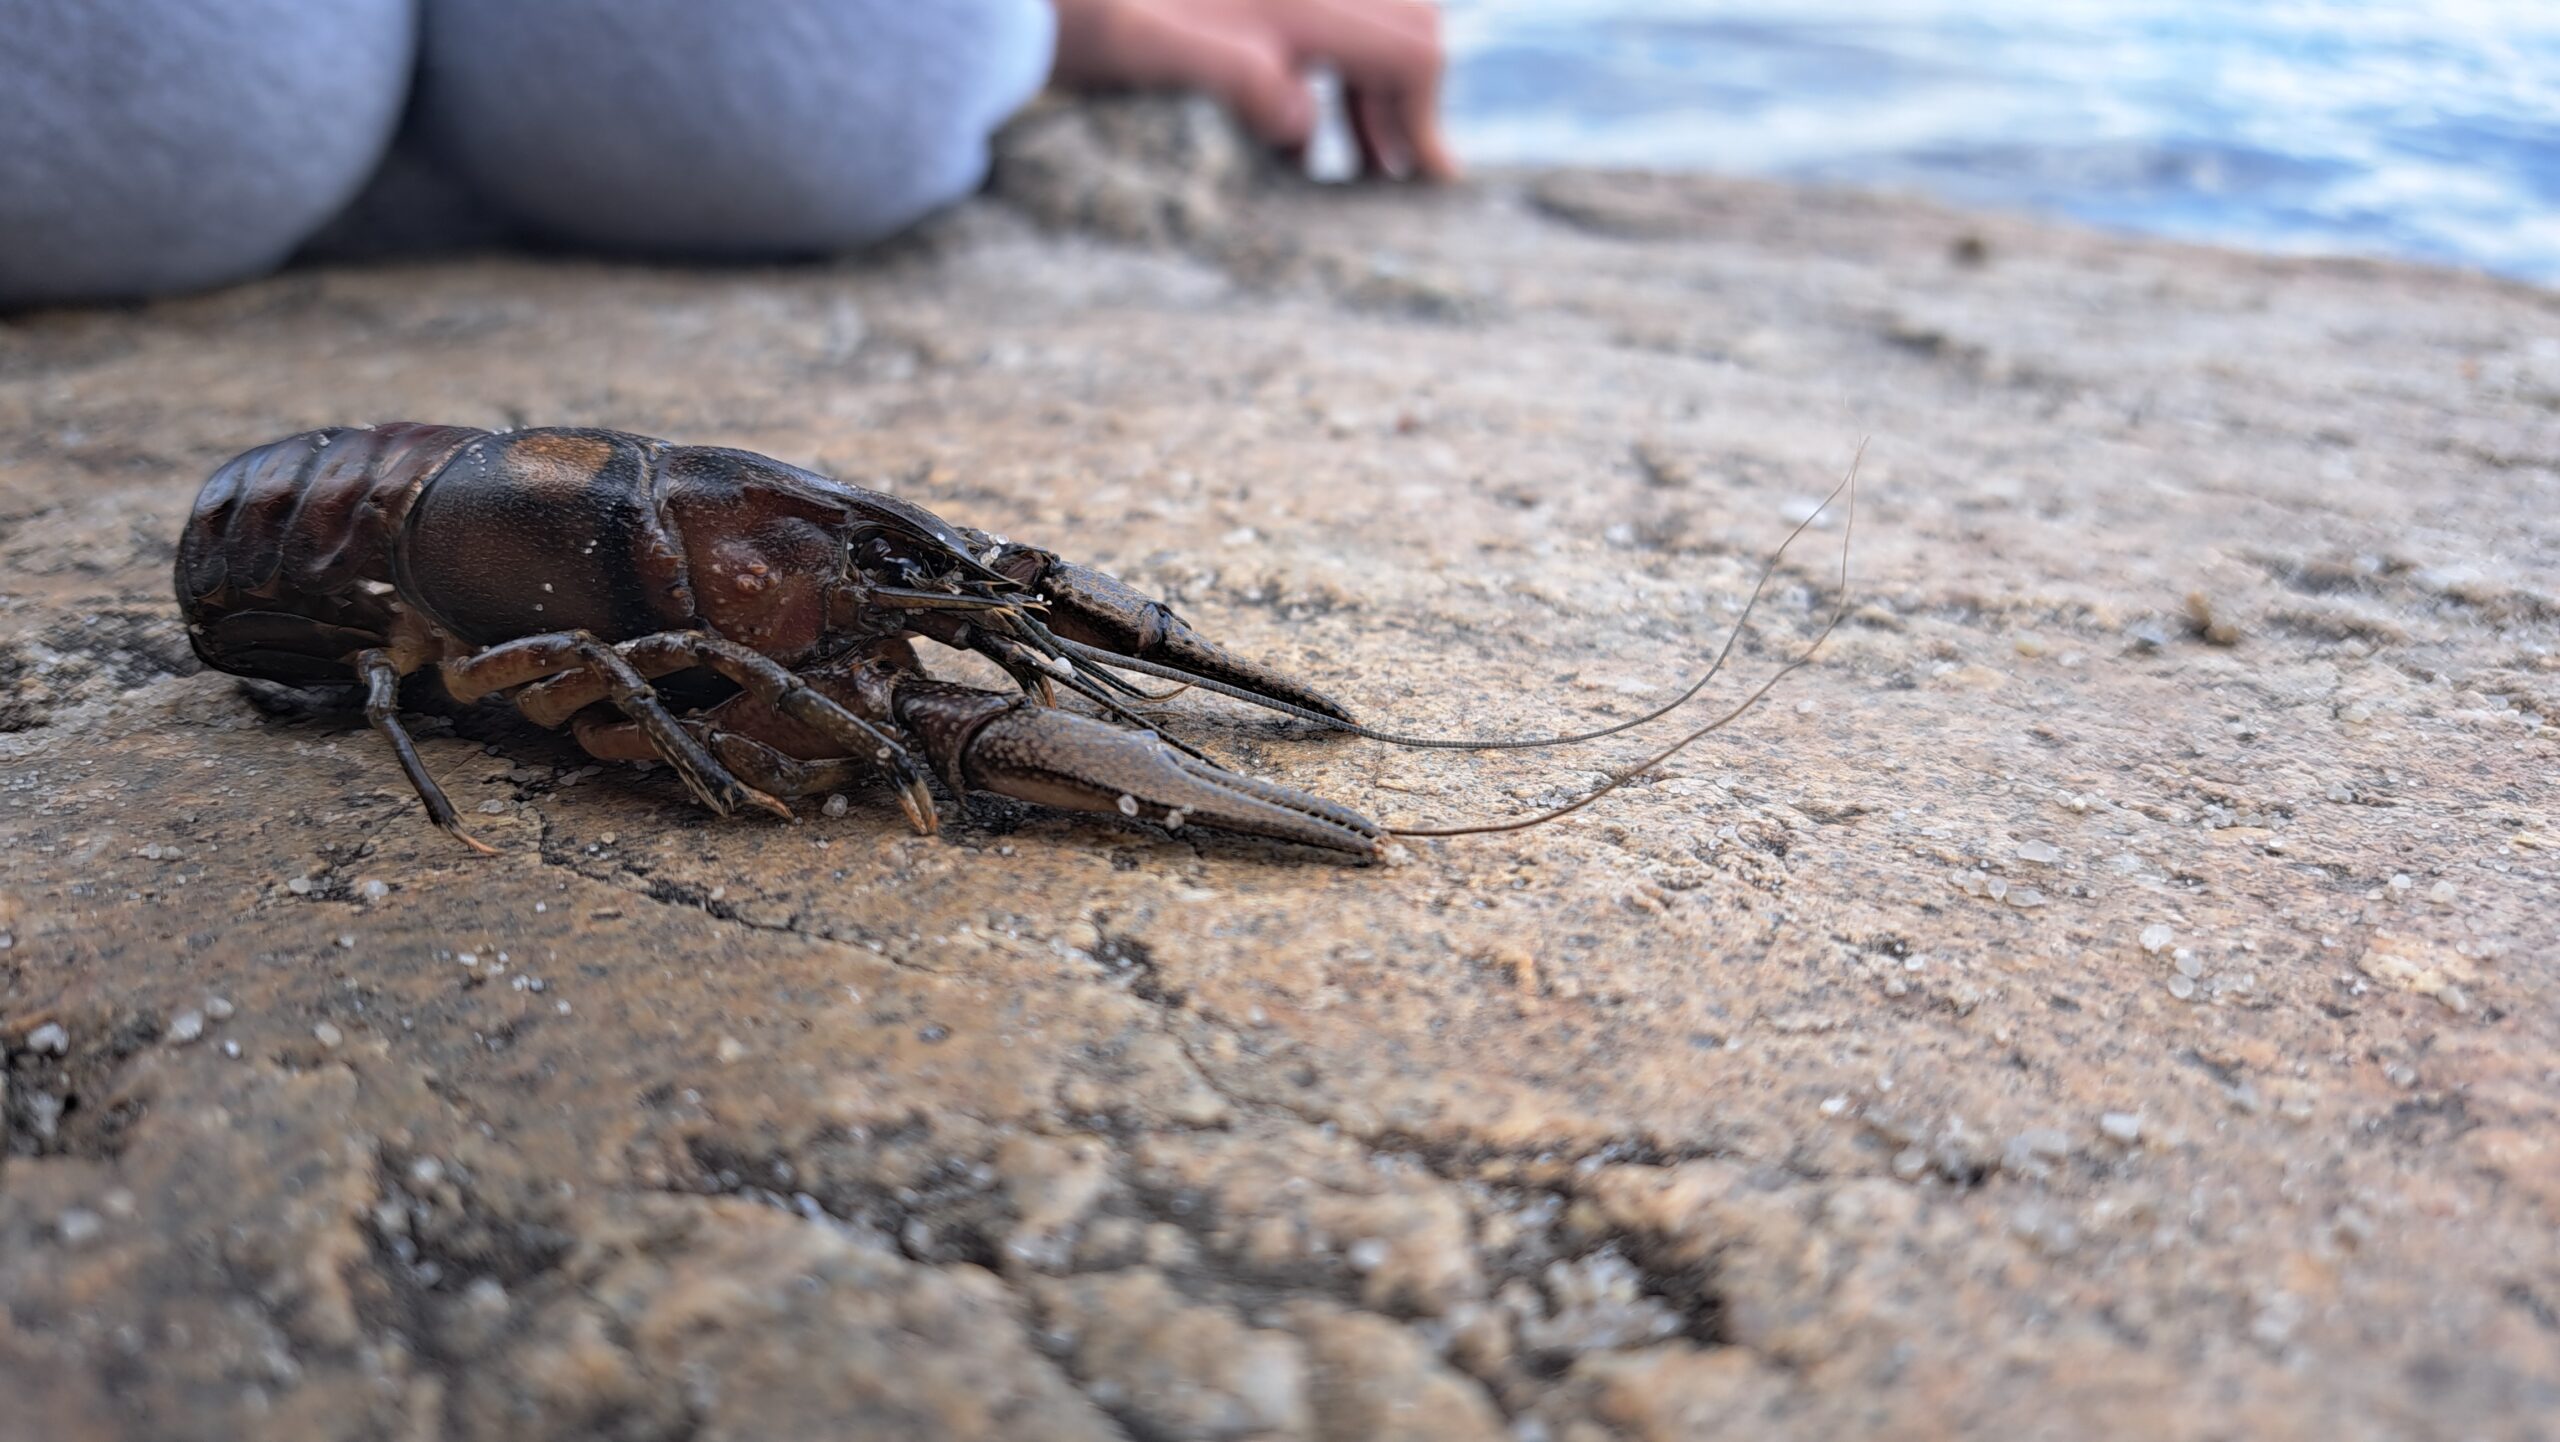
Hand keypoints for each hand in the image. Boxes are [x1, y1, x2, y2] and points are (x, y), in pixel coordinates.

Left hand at [1049, 0, 1455, 180]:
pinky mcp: (1258, 12)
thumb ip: (1240, 83)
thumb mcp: (1153, 53)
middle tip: (1388, 179)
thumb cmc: (1087, 23)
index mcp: (1298, 0)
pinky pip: (1328, 33)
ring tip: (1351, 167)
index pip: (1412, 51)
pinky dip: (1330, 81)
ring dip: (1372, 96)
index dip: (1426, 124)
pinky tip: (1287, 135)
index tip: (1422, 188)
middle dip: (1409, 105)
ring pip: (1372, 28)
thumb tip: (1302, 126)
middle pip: (1408, 27)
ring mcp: (1280, 0)